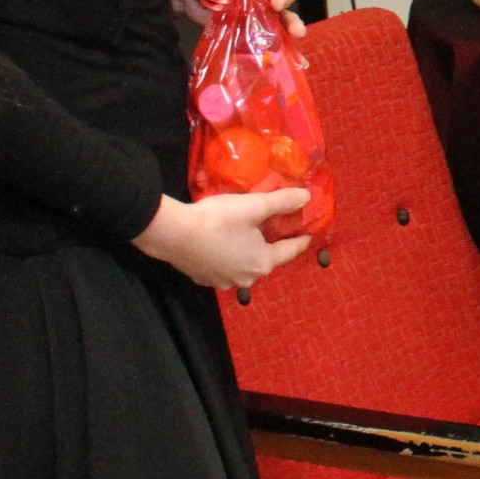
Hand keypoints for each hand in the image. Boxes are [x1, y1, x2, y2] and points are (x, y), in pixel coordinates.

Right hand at [135, 190, 313, 291]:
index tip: (307, 235)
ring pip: (244, 265)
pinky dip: (229, 256)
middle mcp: (246, 278)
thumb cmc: (217, 220)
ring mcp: (223, 282)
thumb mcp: (254, 206)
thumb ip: (282, 202)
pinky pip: (224, 267)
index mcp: (262, 263)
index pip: (289, 251)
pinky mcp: (204, 278)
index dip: (300, 241)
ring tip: (248, 235)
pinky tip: (224, 244)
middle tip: (275, 229)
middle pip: (266, 259)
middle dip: (272, 245)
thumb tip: (307, 197)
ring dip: (248, 251)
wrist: (172, 233)